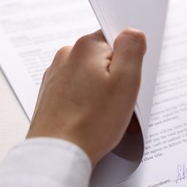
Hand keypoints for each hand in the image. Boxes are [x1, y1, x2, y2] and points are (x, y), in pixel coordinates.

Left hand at [27, 29, 145, 166]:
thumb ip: (132, 49)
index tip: (129, 81)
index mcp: (87, 48)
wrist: (58, 153)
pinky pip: (81, 92)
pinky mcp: (54, 94)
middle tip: (122, 103)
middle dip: (118, 80)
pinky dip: (91, 102)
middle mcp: (67, 57)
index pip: (117, 40)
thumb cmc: (92, 123)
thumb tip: (132, 34)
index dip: (129, 61)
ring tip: (107, 116)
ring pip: (93, 78)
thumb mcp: (126, 81)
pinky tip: (94, 119)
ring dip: (105, 93)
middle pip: (105, 60)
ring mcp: (58, 76)